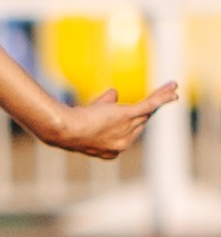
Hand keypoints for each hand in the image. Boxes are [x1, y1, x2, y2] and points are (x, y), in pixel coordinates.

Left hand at [41, 84, 178, 159]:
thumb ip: (104, 104)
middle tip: (165, 93)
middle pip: (141, 120)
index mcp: (113, 148)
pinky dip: (161, 98)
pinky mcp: (126, 116)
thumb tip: (114, 91)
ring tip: (172, 88)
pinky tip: (172, 90)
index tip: (139, 109)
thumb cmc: (70, 124)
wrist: (64, 129)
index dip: (131, 117)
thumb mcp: (89, 115)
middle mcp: (124, 142)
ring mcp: (126, 130)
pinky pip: (148, 106)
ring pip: (147, 112)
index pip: (128, 129)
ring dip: (161, 98)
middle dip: (150, 107)